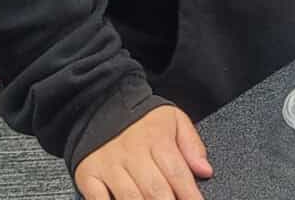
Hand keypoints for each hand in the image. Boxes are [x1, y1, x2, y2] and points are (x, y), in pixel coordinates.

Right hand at [75, 106, 212, 199]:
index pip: (177, 173)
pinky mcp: (89, 174)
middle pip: (154, 189)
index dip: (190, 195)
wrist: (103, 104)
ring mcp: (110, 164)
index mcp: (157, 137)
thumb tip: (205, 170)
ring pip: (130, 198)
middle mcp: (133, 152)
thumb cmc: (143, 119)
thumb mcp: (173, 119)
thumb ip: (191, 144)